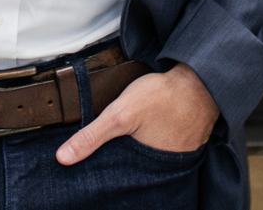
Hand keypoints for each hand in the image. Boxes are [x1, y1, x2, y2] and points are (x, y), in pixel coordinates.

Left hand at [56, 63, 218, 164]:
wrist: (200, 79)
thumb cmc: (163, 96)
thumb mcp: (120, 114)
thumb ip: (91, 136)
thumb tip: (62, 158)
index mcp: (144, 168)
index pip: (118, 183)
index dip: (105, 179)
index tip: (92, 177)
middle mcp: (161, 169)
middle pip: (133, 173)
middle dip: (121, 168)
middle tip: (113, 155)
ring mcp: (175, 157)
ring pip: (150, 162)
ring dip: (140, 155)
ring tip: (130, 143)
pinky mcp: (185, 143)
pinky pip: (165, 149)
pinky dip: (156, 143)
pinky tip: (151, 131)